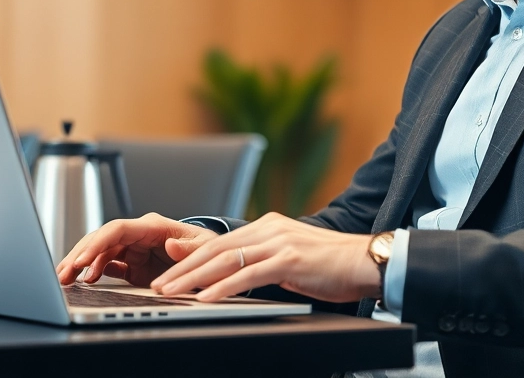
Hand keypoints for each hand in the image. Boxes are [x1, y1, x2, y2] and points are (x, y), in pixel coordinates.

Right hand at [56, 213, 217, 287]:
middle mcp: (138, 236)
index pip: (117, 229)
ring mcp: (133, 250)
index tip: (81, 261)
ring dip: (80, 265)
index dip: (97, 244)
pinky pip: (107, 266)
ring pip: (99, 253)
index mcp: (152, 226)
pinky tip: (85, 282)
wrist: (209, 259)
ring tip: (66, 279)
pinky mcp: (132, 265)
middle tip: (63, 274)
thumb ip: (188, 247)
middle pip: (101, 239)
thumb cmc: (206, 248)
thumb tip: (171, 244)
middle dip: (79, 254)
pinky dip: (93, 273)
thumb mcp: (205, 247)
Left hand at [151, 213, 381, 302]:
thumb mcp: (289, 258)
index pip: (219, 243)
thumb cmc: (331, 265)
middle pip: (215, 249)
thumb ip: (260, 260)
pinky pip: (248, 275)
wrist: (365, 260)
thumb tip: (233, 273)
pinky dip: (223, 287)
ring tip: (172, 291)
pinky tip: (206, 298)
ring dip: (194, 278)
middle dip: (182, 268)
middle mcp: (269, 228)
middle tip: (157, 285)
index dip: (190, 259)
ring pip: (225, 260)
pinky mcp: (289, 259)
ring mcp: (278, 242)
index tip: (167, 274)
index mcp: (267, 225)